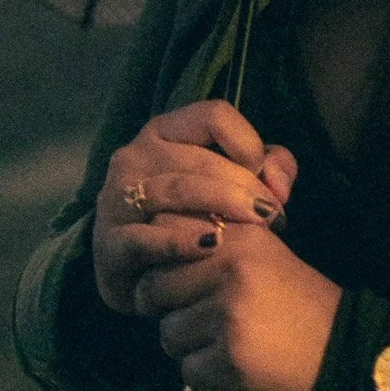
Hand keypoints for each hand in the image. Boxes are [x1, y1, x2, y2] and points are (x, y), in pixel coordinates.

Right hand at [94, 99, 297, 315]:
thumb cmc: (198, 217)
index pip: (214, 116)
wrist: (148, 274)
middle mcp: (134, 156)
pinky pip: (146, 238)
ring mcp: (116, 200)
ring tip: (256, 229)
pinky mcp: (109, 245)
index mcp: (164, 131)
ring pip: (177, 190)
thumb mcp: (235, 183)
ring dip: (223, 208)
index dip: (249, 143)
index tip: (267, 178)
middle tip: (273, 214)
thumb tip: (280, 183)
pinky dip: (182, 241)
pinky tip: (213, 245)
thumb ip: (270, 168)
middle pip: (200, 158)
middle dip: (245, 187)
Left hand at [132, 220, 341, 390]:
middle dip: (169, 309)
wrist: (343, 353)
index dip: (164, 258)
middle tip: (204, 317)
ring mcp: (227, 314)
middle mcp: (231, 268)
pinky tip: (237, 365)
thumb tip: (155, 245)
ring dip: (189, 346)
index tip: (181, 274)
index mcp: (242, 236)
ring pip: (166, 334)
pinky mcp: (227, 359)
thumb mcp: (264, 257)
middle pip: (152, 288)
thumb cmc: (300, 304)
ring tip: (227, 342)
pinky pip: (186, 370)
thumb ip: (218, 245)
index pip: (166, 232)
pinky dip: (207, 375)